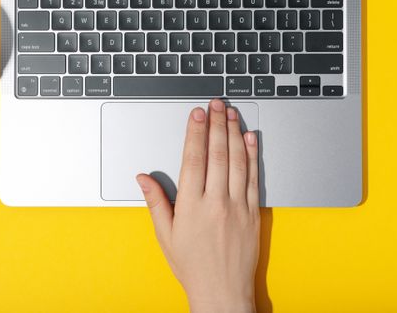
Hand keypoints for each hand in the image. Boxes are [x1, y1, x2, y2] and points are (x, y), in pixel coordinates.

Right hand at [137, 99, 259, 312]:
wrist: (223, 292)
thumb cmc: (192, 266)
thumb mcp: (165, 235)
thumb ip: (156, 202)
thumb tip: (143, 178)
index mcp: (191, 206)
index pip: (194, 159)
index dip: (195, 133)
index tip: (197, 114)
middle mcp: (216, 202)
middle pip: (217, 154)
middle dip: (216, 124)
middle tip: (215, 104)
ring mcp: (237, 206)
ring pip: (238, 161)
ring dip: (234, 133)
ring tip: (231, 113)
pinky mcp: (253, 212)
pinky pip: (253, 177)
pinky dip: (253, 155)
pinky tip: (250, 139)